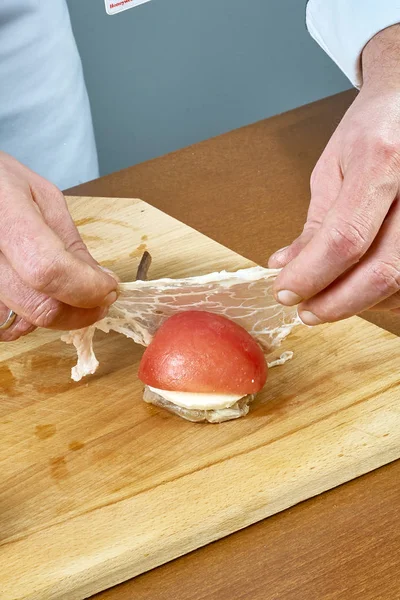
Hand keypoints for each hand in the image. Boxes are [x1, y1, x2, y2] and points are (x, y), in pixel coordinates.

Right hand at [0, 152, 117, 341]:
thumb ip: (70, 241)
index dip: (86, 288)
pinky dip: (27, 318)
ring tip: (71, 295)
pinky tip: (38, 297)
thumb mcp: (42, 197)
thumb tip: (99, 280)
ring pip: (22, 322)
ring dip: (56, 316)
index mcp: (5, 214)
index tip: (108, 287)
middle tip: (100, 298)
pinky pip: (4, 323)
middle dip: (81, 310)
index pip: (48, 269)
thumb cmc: (1, 182)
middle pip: (38, 306)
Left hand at [269, 25, 399, 325]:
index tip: (285, 291)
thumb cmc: (371, 132)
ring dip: (360, 303)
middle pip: (383, 271)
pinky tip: (359, 290)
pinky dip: (385, 297)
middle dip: (336, 302)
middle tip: (305, 311)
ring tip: (328, 299)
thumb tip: (286, 269)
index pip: (345, 239)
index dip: (312, 276)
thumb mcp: (332, 170)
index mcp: (382, 161)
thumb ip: (313, 226)